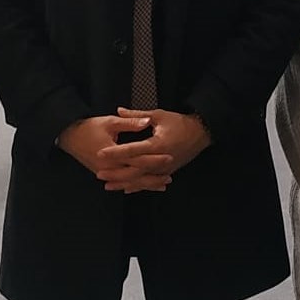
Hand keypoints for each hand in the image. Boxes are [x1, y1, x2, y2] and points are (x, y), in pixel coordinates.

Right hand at [58, 113, 161, 189]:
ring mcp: (106, 173)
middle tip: (170, 176)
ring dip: (146, 184)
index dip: (154, 159)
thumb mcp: (109, 122)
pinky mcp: (104, 174)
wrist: (69, 137)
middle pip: (135, 176)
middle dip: (153, 177)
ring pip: (130, 182)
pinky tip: (145, 186)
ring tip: (163, 184)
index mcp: (112, 154)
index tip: (169, 157)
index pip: (137, 159)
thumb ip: (129, 122)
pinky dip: (135, 184)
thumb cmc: (88, 128)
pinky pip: (122, 182)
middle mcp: (109, 168)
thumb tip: (147, 121)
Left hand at [93, 108, 211, 193]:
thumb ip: (137, 115)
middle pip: (135, 170)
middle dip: (116, 174)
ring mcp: (165, 169)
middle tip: (99, 174)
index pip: (132, 150)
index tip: (101, 153)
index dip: (116, 152)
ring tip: (108, 185)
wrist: (200, 134)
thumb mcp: (159, 115)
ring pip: (141, 180)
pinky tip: (125, 189)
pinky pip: (150, 182)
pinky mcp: (167, 172)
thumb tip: (119, 110)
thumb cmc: (180, 123)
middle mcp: (161, 160)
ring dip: (124, 183)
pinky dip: (137, 186)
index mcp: (158, 144)